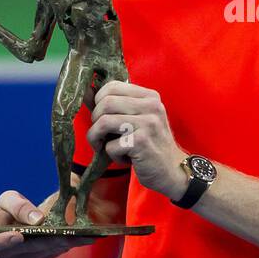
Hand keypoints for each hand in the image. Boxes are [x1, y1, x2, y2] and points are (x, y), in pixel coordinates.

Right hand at [0, 190, 94, 257]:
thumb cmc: (13, 207)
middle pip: (24, 251)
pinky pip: (53, 255)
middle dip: (43, 241)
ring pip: (42, 254)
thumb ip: (19, 206)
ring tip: (79, 235)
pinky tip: (84, 238)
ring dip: (61, 244)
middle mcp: (3, 255)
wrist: (25, 220)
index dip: (5, 240)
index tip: (19, 235)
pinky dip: (68, 245)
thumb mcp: (10, 199)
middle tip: (60, 234)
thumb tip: (38, 220)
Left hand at [87, 81, 188, 200]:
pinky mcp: (141, 142)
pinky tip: (125, 158)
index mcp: (150, 96)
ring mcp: (147, 124)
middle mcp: (151, 106)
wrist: (172, 170)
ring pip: (103, 122)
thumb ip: (115, 106)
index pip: (112, 86)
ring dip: (97, 139)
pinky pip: (110, 145)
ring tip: (105, 147)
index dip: (98, 101)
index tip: (101, 116)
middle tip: (101, 135)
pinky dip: (112, 155)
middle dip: (95, 121)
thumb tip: (86, 92)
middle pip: (105, 103)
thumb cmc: (150, 144)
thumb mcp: (137, 119)